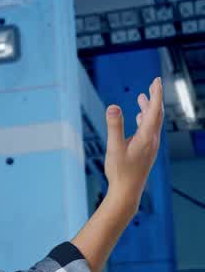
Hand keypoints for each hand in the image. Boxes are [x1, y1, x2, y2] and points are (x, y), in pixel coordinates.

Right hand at [103, 76, 163, 210]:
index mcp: (146, 136)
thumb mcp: (114, 147)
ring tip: (143, 98)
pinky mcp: (146, 151)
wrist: (127, 191)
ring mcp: (150, 146)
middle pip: (157, 114)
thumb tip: (113, 106)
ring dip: (149, 109)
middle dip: (155, 98)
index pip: (154, 110)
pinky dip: (146, 119)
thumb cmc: (120, 171)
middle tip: (154, 84)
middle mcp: (152, 140)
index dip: (156, 94)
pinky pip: (149, 130)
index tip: (156, 80)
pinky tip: (139, 118)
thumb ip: (114, 126)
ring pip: (153, 122)